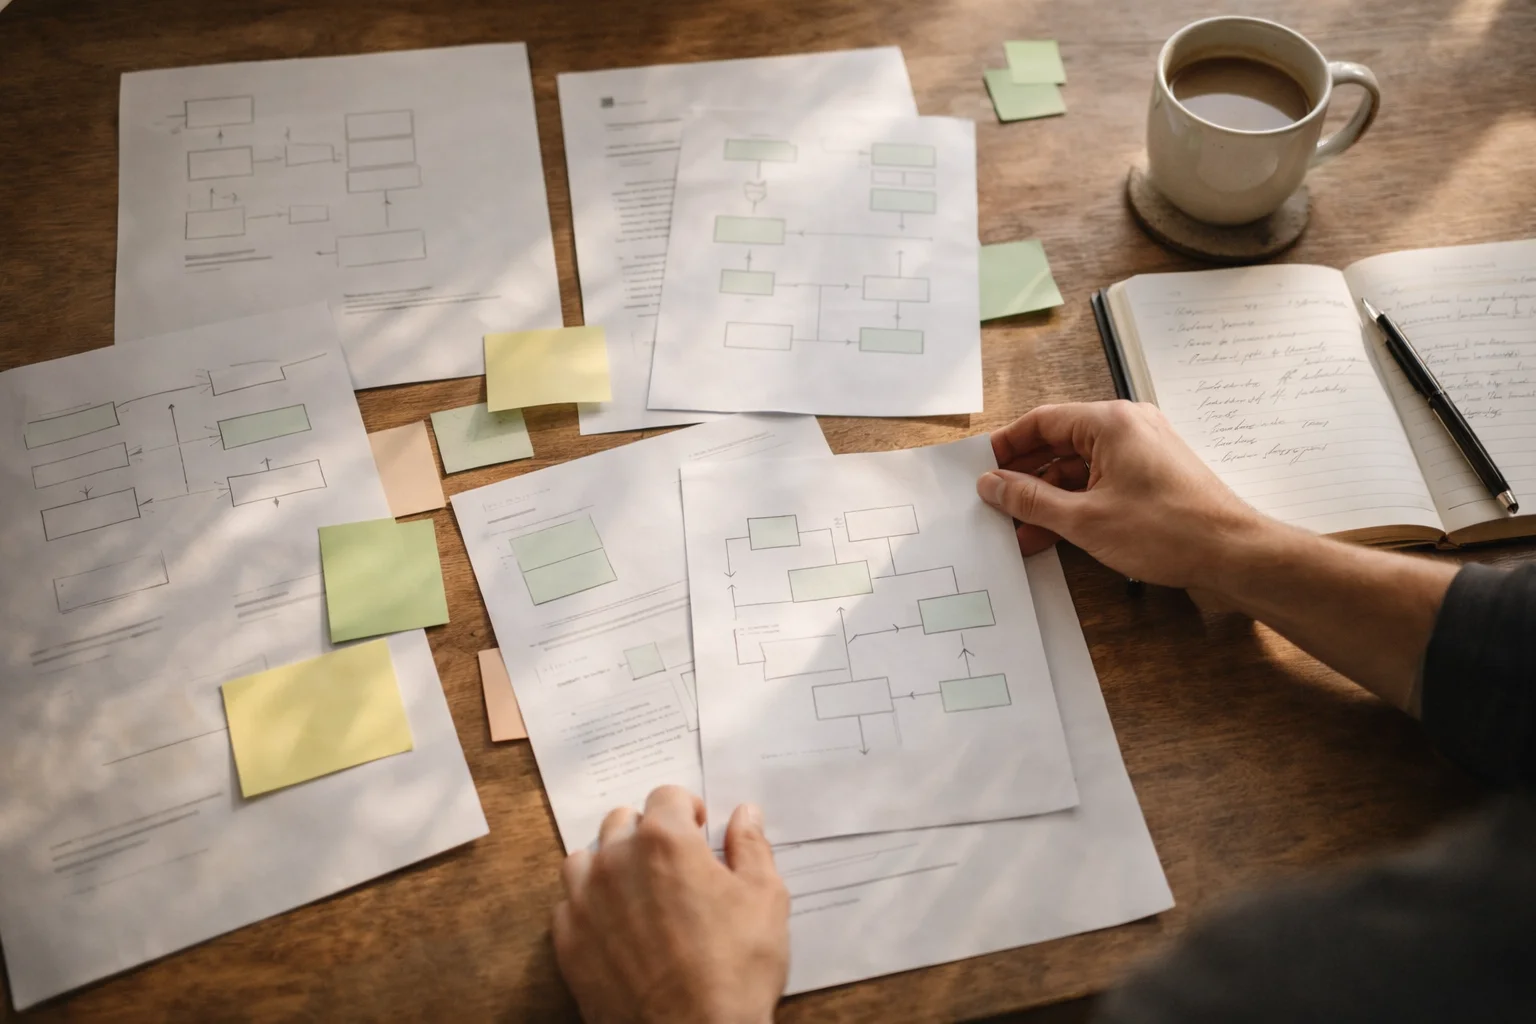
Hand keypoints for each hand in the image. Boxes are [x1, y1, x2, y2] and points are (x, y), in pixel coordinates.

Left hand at [552, 786, 789, 1023]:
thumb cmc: (736, 969)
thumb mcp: (765, 899)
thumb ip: (751, 846)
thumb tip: (745, 814)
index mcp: (664, 841)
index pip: (666, 796)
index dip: (687, 810)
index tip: (699, 831)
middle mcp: (616, 861)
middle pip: (622, 821)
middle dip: (648, 833)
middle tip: (674, 865)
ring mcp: (585, 901)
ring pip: (587, 859)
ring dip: (611, 864)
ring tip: (639, 891)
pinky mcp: (568, 941)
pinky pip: (569, 904)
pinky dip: (590, 905)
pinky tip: (616, 926)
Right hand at [976, 401, 1267, 589]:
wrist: (1232, 553)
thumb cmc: (1168, 530)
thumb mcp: (1083, 518)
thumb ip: (1030, 499)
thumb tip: (992, 484)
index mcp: (1110, 423)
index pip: (1043, 421)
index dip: (1007, 446)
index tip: (982, 469)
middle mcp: (1127, 428)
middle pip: (1059, 444)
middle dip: (1025, 477)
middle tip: (994, 502)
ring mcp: (1141, 452)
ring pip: (1078, 468)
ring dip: (1048, 498)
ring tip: (1019, 531)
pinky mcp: (1151, 476)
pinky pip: (1100, 482)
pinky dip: (1075, 504)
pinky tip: (1052, 534)